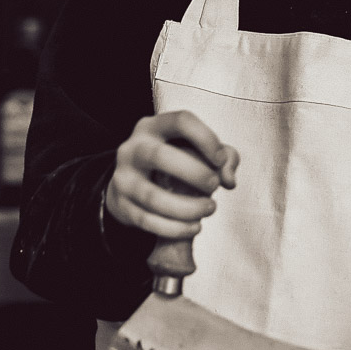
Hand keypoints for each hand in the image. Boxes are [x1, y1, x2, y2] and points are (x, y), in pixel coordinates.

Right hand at [104, 110, 238, 238]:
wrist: (132, 185)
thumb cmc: (174, 164)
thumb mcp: (196, 151)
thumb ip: (224, 158)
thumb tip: (228, 180)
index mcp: (153, 127)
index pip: (181, 121)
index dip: (206, 139)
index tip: (219, 160)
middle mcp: (133, 148)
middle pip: (161, 157)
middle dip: (195, 174)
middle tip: (214, 185)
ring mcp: (123, 178)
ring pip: (153, 197)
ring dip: (188, 208)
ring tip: (209, 208)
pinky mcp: (121, 205)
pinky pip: (148, 221)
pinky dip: (176, 228)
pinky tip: (194, 226)